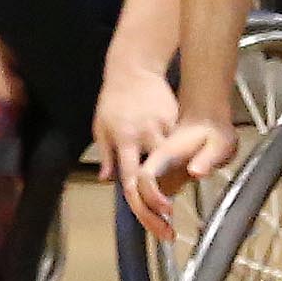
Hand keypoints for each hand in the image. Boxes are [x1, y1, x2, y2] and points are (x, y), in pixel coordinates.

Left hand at [91, 67, 179, 185]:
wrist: (134, 70)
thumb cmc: (114, 99)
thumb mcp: (101, 126)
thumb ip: (106, 155)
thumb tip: (106, 179)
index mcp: (125, 139)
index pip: (132, 173)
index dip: (139, 194)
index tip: (148, 210)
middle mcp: (146, 133)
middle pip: (160, 166)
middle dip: (165, 183)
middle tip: (168, 195)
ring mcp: (164, 124)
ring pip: (174, 153)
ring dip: (174, 166)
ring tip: (173, 175)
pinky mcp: (176, 117)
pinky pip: (180, 139)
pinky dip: (180, 148)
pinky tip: (179, 153)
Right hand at [129, 114, 238, 240]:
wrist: (208, 117)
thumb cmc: (212, 128)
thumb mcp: (218, 142)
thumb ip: (208, 157)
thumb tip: (196, 171)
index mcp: (164, 153)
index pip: (146, 176)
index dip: (152, 195)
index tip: (167, 210)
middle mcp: (155, 163)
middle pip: (136, 191)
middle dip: (147, 216)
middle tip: (167, 235)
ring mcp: (157, 170)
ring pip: (141, 197)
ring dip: (150, 218)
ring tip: (167, 235)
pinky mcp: (164, 177)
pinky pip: (152, 198)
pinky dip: (156, 214)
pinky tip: (167, 226)